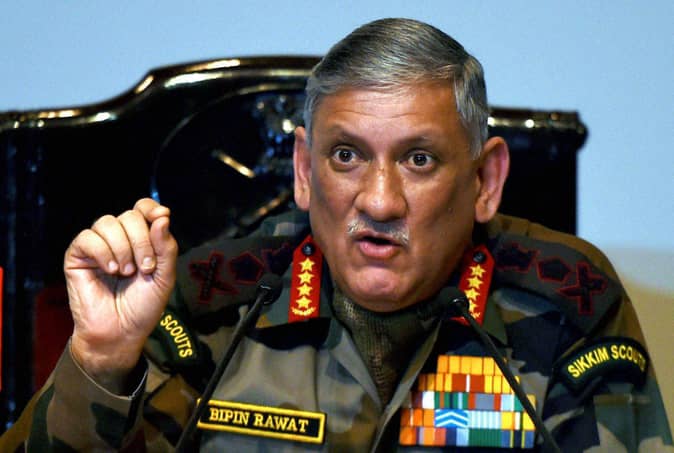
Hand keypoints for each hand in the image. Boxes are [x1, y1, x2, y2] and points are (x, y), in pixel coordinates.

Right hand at [64, 198, 177, 389]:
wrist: (121, 333)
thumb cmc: (143, 306)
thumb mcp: (164, 276)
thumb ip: (166, 247)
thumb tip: (162, 216)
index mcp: (140, 239)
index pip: (142, 208)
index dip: (151, 209)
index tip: (162, 216)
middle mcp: (118, 238)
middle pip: (129, 216)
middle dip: (141, 241)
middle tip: (145, 268)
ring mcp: (97, 246)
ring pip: (107, 222)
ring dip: (123, 247)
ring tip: (126, 272)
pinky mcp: (78, 256)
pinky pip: (87, 238)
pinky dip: (103, 252)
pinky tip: (111, 271)